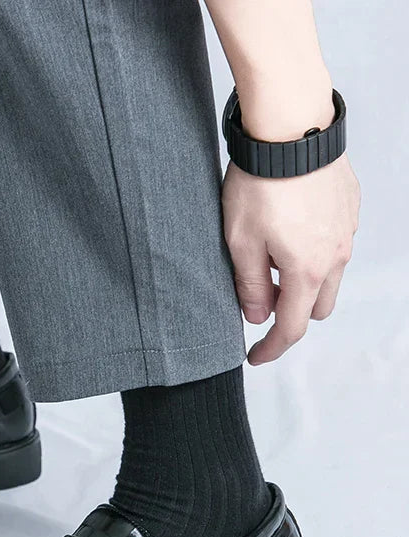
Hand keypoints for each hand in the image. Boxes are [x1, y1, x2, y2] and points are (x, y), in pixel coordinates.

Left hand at [222, 154, 359, 364]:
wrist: (290, 128)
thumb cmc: (259, 185)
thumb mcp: (240, 242)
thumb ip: (250, 285)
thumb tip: (257, 317)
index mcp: (307, 271)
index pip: (293, 328)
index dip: (271, 348)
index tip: (254, 356)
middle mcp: (336, 256)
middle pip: (318, 308)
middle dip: (291, 312)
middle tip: (261, 295)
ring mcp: (346, 231)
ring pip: (329, 277)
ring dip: (304, 281)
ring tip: (272, 256)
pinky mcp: (348, 209)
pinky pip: (335, 245)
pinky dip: (314, 252)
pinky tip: (289, 229)